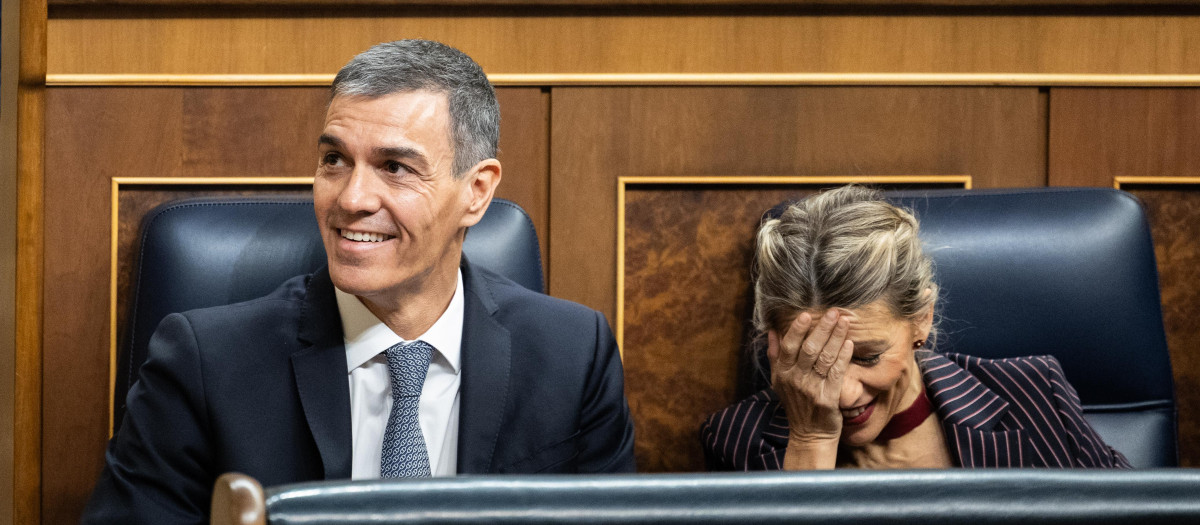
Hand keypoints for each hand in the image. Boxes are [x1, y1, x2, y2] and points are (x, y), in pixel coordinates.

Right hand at [768, 309, 853, 468]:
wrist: (809, 435)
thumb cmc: (796, 405)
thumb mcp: (778, 381)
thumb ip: (775, 355)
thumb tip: (771, 331)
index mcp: (782, 373)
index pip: (789, 347)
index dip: (797, 329)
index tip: (807, 314)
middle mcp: (795, 380)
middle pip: (809, 349)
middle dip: (822, 328)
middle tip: (833, 312)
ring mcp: (812, 389)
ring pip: (825, 358)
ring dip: (835, 337)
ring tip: (844, 322)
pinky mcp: (828, 398)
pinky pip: (837, 373)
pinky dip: (843, 357)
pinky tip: (849, 344)